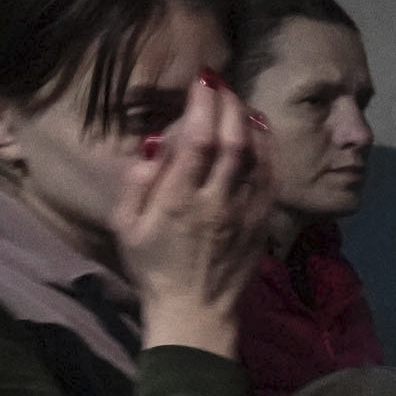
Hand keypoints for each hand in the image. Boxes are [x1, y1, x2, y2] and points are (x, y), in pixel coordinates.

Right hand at [114, 72, 273, 358]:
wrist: (195, 313)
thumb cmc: (154, 268)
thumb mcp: (127, 227)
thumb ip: (137, 183)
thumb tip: (154, 144)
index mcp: (178, 200)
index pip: (196, 141)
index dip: (203, 105)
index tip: (202, 81)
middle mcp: (216, 202)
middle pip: (232, 142)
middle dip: (228, 106)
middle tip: (222, 83)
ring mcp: (244, 213)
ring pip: (256, 158)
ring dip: (250, 124)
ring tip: (240, 101)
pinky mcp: (262, 224)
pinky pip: (269, 180)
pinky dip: (268, 152)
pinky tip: (261, 134)